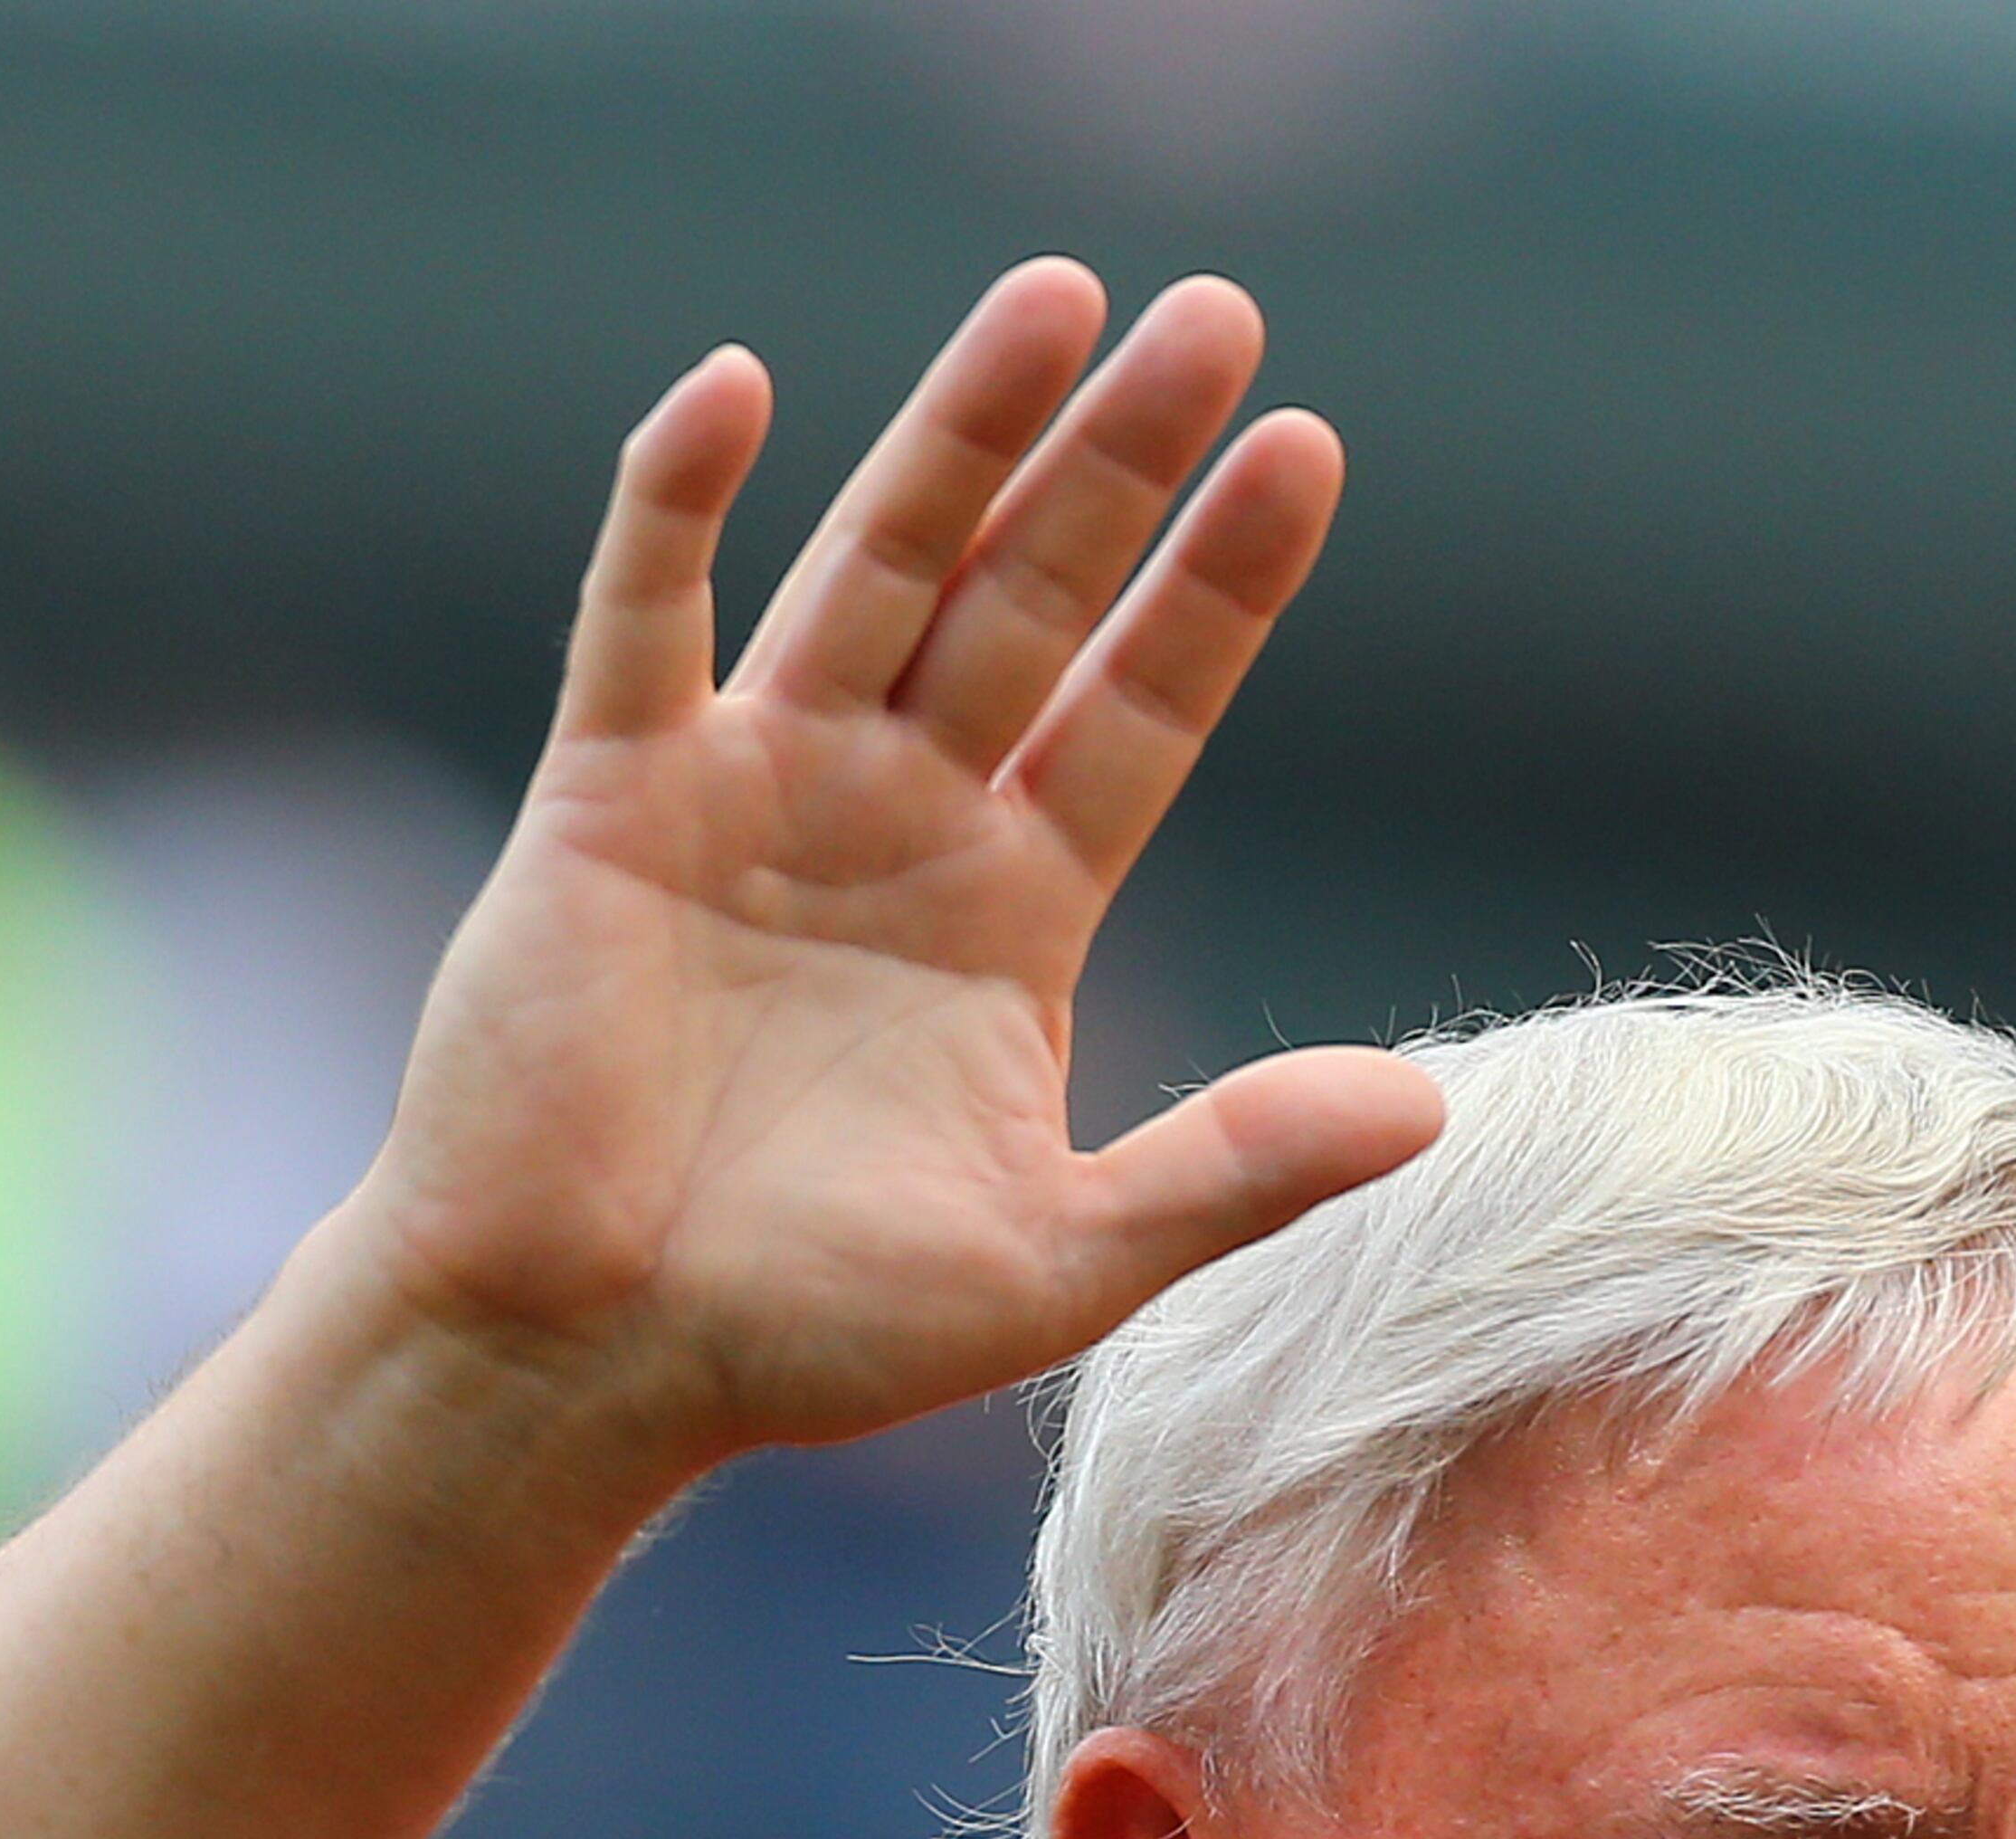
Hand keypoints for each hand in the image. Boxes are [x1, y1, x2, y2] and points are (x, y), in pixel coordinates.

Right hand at [348, 261, 1444, 1490]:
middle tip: (1215, 317)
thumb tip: (1429, 1108)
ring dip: (958, 435)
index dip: (1218, 587)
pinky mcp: (612, 799)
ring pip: (875, 568)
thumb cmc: (807, 1335)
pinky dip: (680, 502)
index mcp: (1008, 918)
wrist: (585, 1363)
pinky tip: (738, 388)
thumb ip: (1234, 1170)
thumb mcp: (1059, 1260)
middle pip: (1030, 601)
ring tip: (1056, 298)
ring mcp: (751, 794)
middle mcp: (895, 825)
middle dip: (1118, 465)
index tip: (1303, 451)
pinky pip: (645, 614)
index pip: (1142, 711)